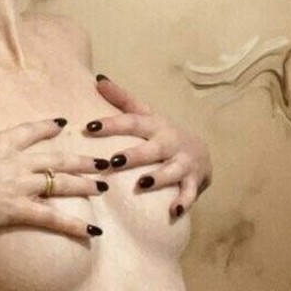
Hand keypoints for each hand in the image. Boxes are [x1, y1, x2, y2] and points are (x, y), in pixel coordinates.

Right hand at [0, 78, 106, 242]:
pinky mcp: (18, 209)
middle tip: (101, 161)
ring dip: (84, 186)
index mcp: (1, 143)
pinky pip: (52, 218)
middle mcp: (17, 162)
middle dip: (81, 160)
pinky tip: (92, 232)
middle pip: (57, 158)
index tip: (64, 123)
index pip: (31, 131)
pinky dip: (74, 226)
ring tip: (103, 187)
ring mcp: (20, 186)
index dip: (48, 127)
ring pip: (61, 184)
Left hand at [89, 75, 212, 218]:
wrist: (201, 150)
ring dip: (158, 177)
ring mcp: (183, 162)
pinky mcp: (194, 181)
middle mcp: (169, 143)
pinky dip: (184, 202)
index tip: (89, 126)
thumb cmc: (162, 133)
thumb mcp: (145, 114)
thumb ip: (122, 99)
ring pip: (171, 170)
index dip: (111, 124)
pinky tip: (174, 212)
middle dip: (134, 155)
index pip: (131, 122)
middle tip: (113, 161)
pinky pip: (189, 193)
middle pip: (151, 149)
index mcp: (154, 126)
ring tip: (142, 184)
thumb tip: (98, 79)